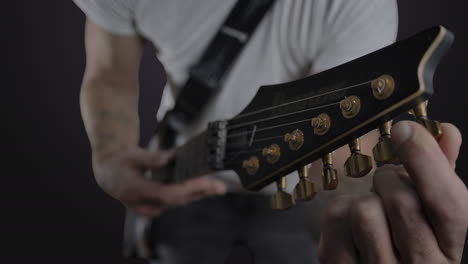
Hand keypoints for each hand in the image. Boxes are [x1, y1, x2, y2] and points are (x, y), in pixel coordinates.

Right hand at [92, 147, 226, 216]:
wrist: (109, 172)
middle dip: (200, 192)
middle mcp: (144, 204)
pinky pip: (177, 200)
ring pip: (179, 202)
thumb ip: (152, 158)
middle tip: (220, 186)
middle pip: (178, 200)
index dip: (188, 188)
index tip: (205, 182)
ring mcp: (151, 207)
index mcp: (135, 191)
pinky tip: (205, 187)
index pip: (167, 193)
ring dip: (199, 194)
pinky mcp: (157, 206)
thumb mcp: (132, 155)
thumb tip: (172, 158)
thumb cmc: (119, 162)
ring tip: (217, 186)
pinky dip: (192, 193)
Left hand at [318, 121, 467, 262]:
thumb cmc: (407, 238)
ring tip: (372, 212)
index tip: (405, 130)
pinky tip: (351, 227)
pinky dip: (340, 211)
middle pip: (401, 201)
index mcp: (453, 248)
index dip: (426, 159)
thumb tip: (445, 133)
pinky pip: (336, 219)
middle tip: (386, 187)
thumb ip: (441, 171)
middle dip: (389, 180)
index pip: (448, 203)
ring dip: (364, 199)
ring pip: (364, 210)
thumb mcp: (433, 211)